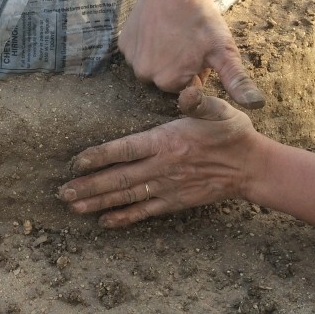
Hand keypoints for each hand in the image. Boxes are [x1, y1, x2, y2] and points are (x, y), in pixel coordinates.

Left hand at [60, 86, 261, 227]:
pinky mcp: (175, 202)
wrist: (252, 167)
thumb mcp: (219, 110)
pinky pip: (145, 212)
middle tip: (62, 193)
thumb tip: (186, 92)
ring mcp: (168, 187)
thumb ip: (199, 102)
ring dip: (99, 203)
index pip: (126, 149)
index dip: (99, 156)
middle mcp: (163, 167)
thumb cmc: (232, 133)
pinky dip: (124, 218)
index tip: (76, 162)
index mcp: (167, 141)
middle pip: (119, 178)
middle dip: (89, 186)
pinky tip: (104, 222)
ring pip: (127, 197)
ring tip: (74, 207)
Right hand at [117, 0, 264, 108]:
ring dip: (163, 55)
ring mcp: (131, 60)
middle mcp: (146, 76)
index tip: (200, 51)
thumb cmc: (201, 18)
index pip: (187, 87)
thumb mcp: (224, 51)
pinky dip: (147, 43)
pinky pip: (139, 52)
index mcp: (170, 83)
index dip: (198, 70)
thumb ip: (237, 81)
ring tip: (174, 32)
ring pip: (153, 65)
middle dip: (180, 66)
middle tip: (189, 41)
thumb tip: (257, 106)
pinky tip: (159, 27)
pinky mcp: (123, 44)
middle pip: (168, 79)